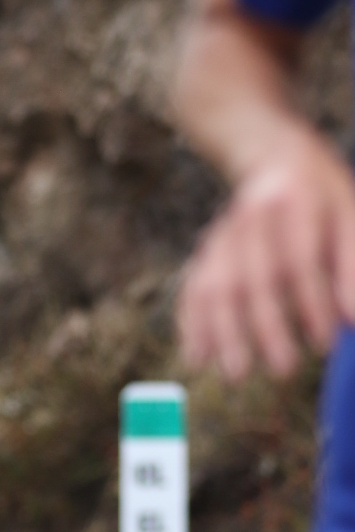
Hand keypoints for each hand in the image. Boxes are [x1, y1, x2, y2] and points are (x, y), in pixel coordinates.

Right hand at [177, 128, 354, 378]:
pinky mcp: (205, 250)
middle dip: (267, 327)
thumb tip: (353, 321)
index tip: (324, 343)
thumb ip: (350, 266)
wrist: (272, 156)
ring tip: (237, 375)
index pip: (301, 259)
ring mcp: (223, 232)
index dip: (312, 303)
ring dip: (225, 334)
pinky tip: (197, 358)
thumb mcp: (348, 215)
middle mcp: (251, 214)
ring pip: (218, 287)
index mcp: (296, 199)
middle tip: (284, 369)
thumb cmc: (322, 196)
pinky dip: (192, 324)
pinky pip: (193, 289)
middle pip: (255, 278)